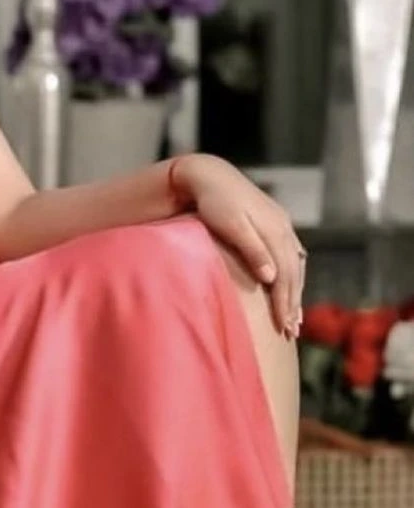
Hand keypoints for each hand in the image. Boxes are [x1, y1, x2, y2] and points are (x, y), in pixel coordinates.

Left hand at [173, 153, 305, 336]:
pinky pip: (292, 255)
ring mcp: (281, 225)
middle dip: (293, 304)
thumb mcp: (231, 226)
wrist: (210, 175)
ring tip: (295, 317)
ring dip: (296, 292)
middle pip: (294, 274)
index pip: (285, 276)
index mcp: (275, 231)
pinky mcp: (275, 223)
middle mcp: (283, 228)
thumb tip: (272, 278)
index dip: (285, 303)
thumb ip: (253, 251)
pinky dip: (294, 274)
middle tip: (293, 332)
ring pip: (295, 265)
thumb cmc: (213, 203)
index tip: (284, 327)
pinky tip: (295, 284)